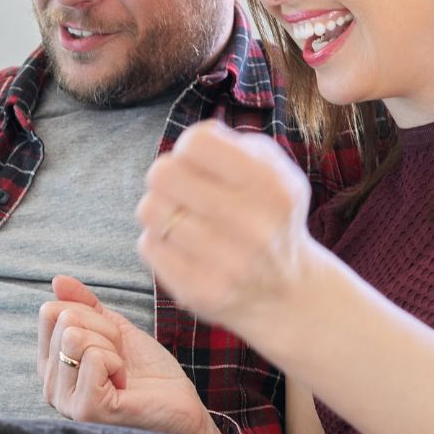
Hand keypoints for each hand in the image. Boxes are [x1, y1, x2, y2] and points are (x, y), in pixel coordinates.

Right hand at [38, 276, 218, 433]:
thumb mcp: (116, 330)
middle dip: (105, 331)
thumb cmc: (152, 376)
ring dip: (112, 348)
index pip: (50, 313)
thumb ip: (86, 306)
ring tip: (123, 373)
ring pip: (75, 337)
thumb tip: (58, 281)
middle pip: (65, 322)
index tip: (112, 342)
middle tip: (122, 360)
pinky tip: (124, 386)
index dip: (90, 315)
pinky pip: (94, 357)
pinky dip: (118, 363)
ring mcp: (66, 401)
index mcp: (53, 366)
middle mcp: (51, 386)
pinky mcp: (86, 409)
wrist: (182, 409)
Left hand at [136, 121, 321, 350]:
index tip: (195, 161)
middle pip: (162, 173)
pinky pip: (147, 244)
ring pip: (149, 209)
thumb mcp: (275, 171)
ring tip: (181, 217)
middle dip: (166, 176)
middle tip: (181, 189)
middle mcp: (252, 225)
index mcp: (271, 186)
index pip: (196, 143)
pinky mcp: (198, 290)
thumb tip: (190, 141)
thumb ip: (236, 143)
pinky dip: (158, 240)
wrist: (286, 292)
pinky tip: (181, 245)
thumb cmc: (269, 217)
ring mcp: (225, 262)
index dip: (187, 147)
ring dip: (159, 209)